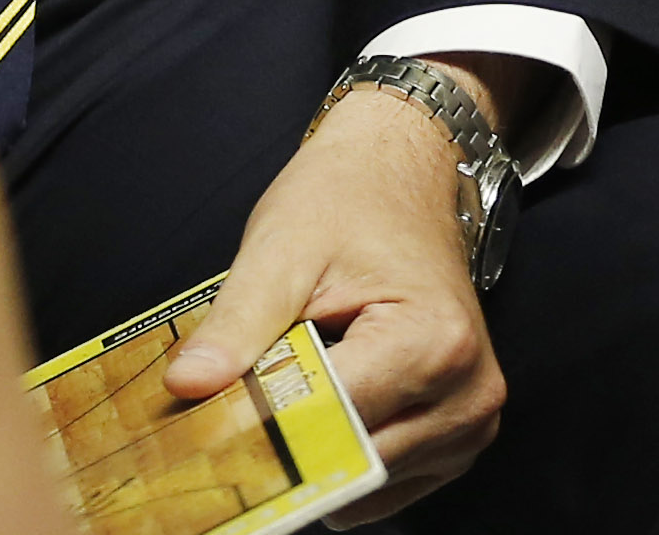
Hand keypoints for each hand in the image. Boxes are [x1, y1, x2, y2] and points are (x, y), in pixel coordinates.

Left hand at [167, 63, 514, 515]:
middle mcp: (467, 394)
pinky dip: (342, 452)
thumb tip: (188, 388)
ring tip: (295, 382)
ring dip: (316, 451)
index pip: (330, 422)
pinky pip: (384, 484)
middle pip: (349, 462)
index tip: (206, 423)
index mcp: (433, 343)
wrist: (397, 174)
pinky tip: (327, 397)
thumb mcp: (279, 250)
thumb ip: (235, 325)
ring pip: (364, 485)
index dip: (261, 423)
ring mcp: (470, 423)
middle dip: (286, 443)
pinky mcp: (459, 436)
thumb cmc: (348, 199)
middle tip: (235, 405)